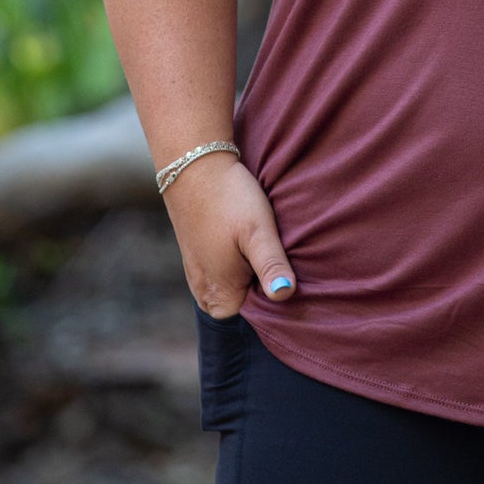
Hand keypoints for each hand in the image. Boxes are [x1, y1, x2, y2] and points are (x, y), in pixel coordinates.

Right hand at [161, 153, 297, 316]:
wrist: (193, 166)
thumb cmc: (229, 199)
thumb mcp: (258, 231)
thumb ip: (271, 266)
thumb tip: (285, 296)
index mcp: (221, 297)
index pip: (260, 317)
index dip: (278, 296)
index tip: (290, 272)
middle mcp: (205, 295)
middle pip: (247, 303)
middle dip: (265, 286)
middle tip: (278, 254)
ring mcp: (199, 278)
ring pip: (237, 286)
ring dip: (253, 271)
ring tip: (263, 245)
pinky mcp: (197, 260)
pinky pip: (225, 273)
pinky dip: (239, 262)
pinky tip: (247, 240)